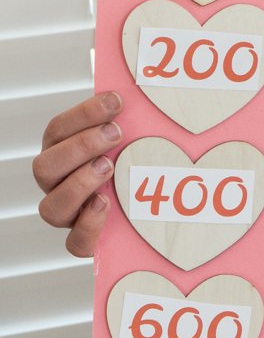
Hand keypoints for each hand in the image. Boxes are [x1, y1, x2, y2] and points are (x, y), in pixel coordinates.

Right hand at [33, 92, 122, 256]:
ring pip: (51, 208)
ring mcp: (68, 214)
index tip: (115, 101)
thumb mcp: (127, 138)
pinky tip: (106, 204)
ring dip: (79, 184)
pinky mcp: (84, 240)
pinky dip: (88, 226)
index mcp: (60, 153)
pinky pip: (75, 244)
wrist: (145, 205)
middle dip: (80, 146)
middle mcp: (57, 185)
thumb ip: (121, 119)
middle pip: (44, 167)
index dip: (83, 114)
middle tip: (115, 133)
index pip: (57, 130)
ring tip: (109, 167)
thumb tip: (132, 93)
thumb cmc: (131, 162)